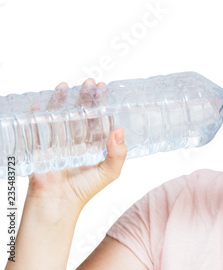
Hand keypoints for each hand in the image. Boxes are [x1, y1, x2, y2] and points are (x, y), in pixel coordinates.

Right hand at [26, 79, 127, 208]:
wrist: (57, 205)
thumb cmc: (84, 190)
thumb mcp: (109, 172)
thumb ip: (118, 154)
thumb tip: (120, 131)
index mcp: (94, 144)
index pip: (98, 118)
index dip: (101, 103)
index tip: (103, 88)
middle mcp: (77, 140)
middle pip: (80, 112)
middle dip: (84, 97)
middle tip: (88, 82)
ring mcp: (58, 142)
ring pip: (60, 115)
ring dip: (61, 100)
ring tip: (65, 86)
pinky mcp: (40, 147)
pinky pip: (37, 127)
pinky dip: (37, 115)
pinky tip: (39, 103)